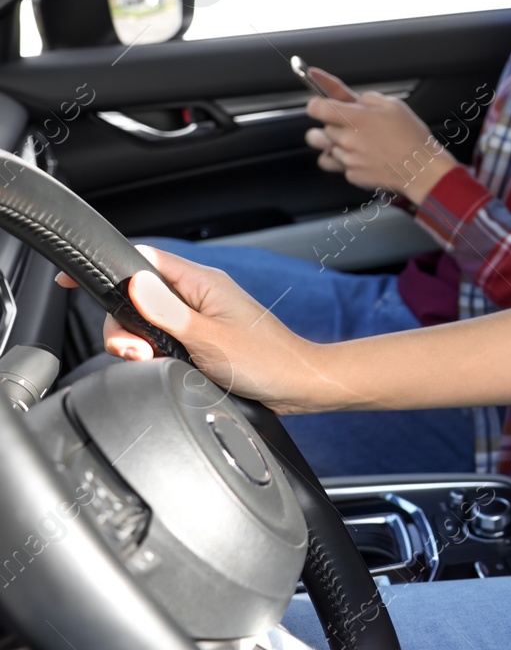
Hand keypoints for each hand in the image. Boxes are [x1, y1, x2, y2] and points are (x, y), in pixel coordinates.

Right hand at [55, 245, 330, 414]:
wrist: (298, 387)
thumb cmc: (267, 361)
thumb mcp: (209, 338)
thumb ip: (168, 312)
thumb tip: (134, 284)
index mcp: (201, 283)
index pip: (143, 261)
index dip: (109, 271)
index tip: (73, 282)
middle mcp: (197, 296)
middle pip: (135, 300)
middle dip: (125, 328)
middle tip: (138, 353)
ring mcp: (198, 319)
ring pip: (145, 324)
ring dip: (139, 345)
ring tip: (155, 362)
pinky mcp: (200, 340)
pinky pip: (162, 341)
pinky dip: (155, 356)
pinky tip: (165, 368)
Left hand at [304, 85, 456, 204]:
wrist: (422, 169)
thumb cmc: (411, 137)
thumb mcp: (394, 105)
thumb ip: (368, 98)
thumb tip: (355, 99)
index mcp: (355, 118)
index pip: (315, 108)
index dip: (317, 104)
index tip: (323, 105)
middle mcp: (346, 139)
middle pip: (322, 129)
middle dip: (335, 126)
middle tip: (355, 126)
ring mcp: (348, 159)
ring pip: (328, 148)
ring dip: (338, 144)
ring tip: (357, 143)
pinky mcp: (352, 176)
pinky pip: (340, 166)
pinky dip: (349, 162)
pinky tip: (365, 158)